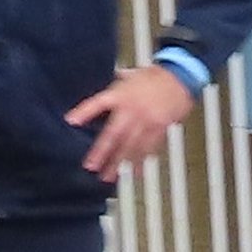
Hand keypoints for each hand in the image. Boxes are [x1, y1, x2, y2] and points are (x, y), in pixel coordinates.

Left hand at [67, 64, 198, 181]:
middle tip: (91, 166)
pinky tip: (134, 171)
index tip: (71, 121)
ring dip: (119, 162)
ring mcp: (146, 121)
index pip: (98, 103)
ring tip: (109, 176)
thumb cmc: (155, 76)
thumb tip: (106, 83)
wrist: (181, 77)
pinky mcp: (159, 128)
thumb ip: (117, 84)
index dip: (84, 111)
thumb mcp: (131, 75)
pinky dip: (141, 161)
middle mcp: (132, 109)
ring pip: (130, 146)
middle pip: (114, 133)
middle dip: (102, 151)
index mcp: (121, 94)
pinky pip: (148, 148)